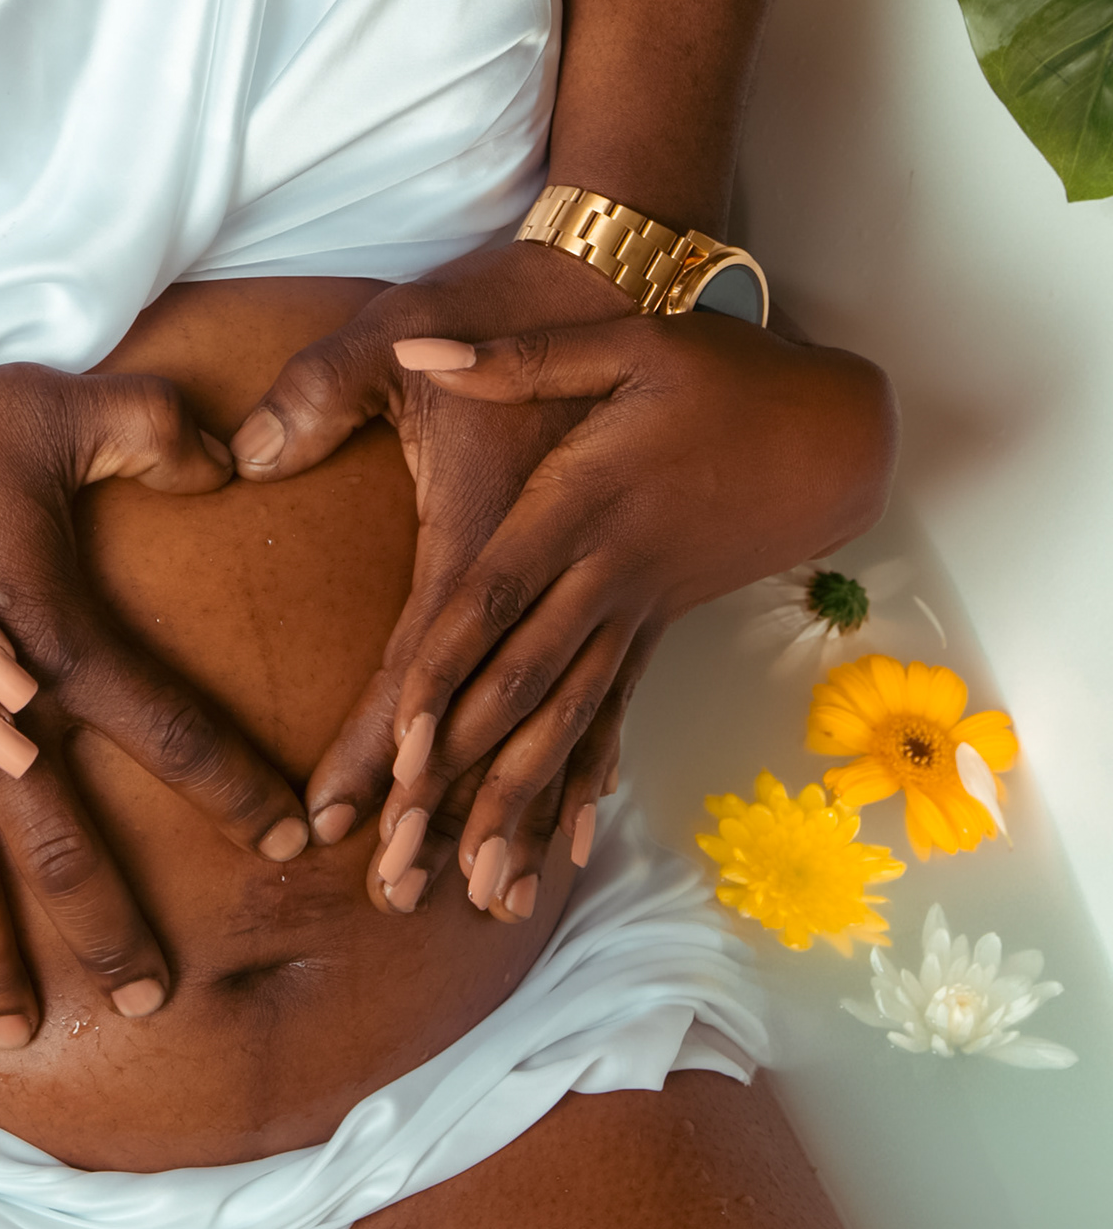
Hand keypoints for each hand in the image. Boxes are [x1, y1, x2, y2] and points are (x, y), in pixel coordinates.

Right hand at [0, 354, 313, 1043]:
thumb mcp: (53, 407)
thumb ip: (154, 430)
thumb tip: (235, 457)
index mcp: (52, 643)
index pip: (171, 732)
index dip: (237, 787)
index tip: (289, 840)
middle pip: (64, 848)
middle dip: (112, 928)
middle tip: (149, 1001)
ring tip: (14, 1031)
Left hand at [228, 247, 895, 918]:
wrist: (832, 427)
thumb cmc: (720, 370)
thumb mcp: (623, 340)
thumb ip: (515, 356)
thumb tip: (418, 344)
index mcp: (584, 503)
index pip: (494, 596)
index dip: (445, 666)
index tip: (396, 740)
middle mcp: (607, 573)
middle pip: (521, 684)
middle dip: (458, 773)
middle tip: (402, 850)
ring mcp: (638, 610)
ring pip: (565, 721)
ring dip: (515, 803)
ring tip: (470, 888)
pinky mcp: (657, 627)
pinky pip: (613, 717)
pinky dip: (583, 782)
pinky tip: (561, 849)